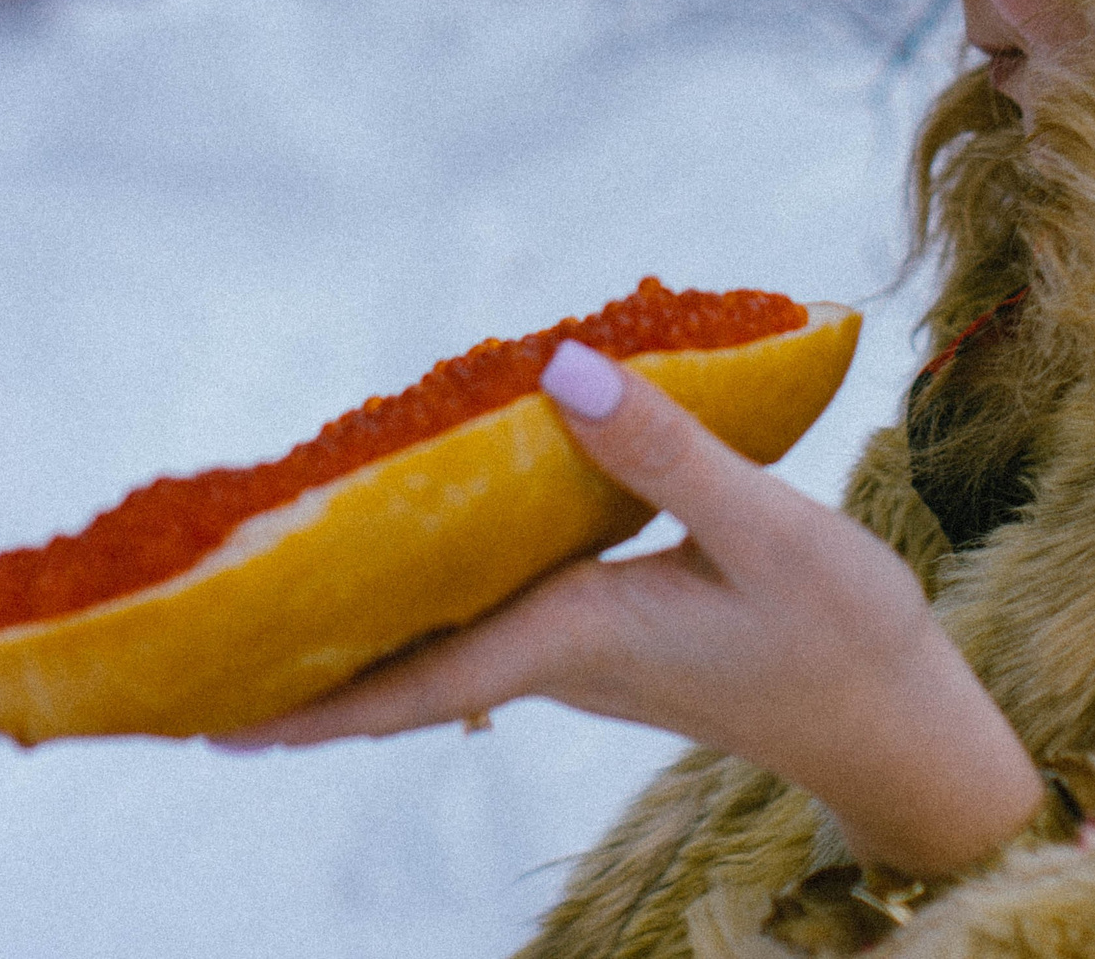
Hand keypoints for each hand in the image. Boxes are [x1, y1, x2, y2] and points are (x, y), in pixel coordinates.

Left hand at [213, 341, 1044, 878]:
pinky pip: (494, 612)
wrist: (902, 723)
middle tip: (192, 637)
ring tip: (274, 574)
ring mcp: (583, 650)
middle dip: (300, 660)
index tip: (198, 717)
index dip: (302, 703)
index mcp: (574, 636)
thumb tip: (558, 369)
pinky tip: (424, 535)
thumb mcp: (764, 529)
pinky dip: (440, 586)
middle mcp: (558, 654)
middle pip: (400, 669)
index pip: (407, 686)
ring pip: (444, 637)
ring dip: (362, 619)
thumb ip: (662, 449)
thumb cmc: (843, 637)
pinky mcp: (612, 634)